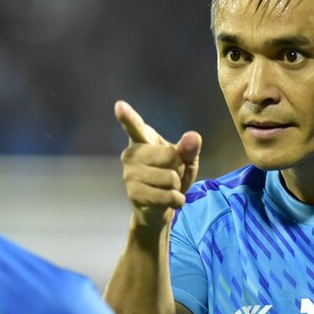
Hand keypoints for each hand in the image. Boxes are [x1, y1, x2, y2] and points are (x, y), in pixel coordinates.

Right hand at [115, 100, 201, 228]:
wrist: (160, 208)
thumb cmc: (171, 177)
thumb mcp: (186, 161)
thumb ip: (188, 148)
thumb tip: (193, 137)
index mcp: (142, 140)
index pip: (135, 126)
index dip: (128, 116)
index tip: (120, 106)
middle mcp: (131, 155)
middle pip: (170, 156)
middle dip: (179, 168)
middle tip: (170, 174)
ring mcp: (130, 175)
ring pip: (170, 178)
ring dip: (177, 186)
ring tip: (167, 188)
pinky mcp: (134, 194)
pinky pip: (168, 196)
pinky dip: (177, 200)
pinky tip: (170, 200)